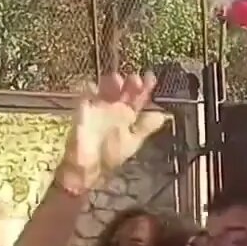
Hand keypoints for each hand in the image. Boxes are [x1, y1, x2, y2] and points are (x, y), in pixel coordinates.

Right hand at [57, 72, 165, 191]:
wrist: (86, 167)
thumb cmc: (110, 154)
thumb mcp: (132, 141)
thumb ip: (146, 127)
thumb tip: (163, 115)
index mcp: (129, 116)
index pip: (139, 98)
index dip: (145, 88)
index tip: (149, 77)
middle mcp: (115, 109)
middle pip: (124, 91)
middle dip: (129, 83)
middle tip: (133, 79)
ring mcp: (99, 108)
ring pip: (106, 89)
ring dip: (111, 83)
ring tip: (115, 79)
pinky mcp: (83, 110)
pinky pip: (85, 96)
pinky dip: (88, 90)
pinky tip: (91, 87)